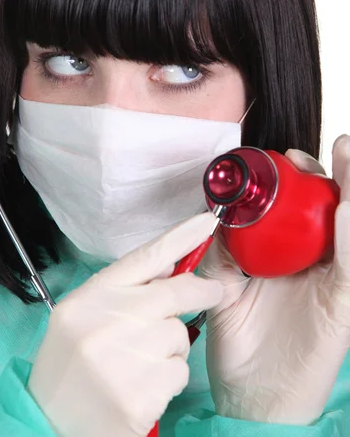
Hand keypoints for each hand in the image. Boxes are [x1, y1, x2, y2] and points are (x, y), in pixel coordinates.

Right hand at [28, 212, 222, 436]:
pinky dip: (169, 379)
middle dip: (201, 290)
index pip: (144, 258)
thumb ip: (123, 287)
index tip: (207, 223)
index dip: (181, 236)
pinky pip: (178, 372)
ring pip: (179, 335)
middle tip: (214, 292)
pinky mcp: (139, 397)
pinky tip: (142, 387)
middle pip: (173, 292)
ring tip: (139, 362)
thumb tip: (170, 264)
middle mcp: (105, 323)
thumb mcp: (83, 314)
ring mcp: (122, 360)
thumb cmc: (70, 363)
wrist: (48, 423)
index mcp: (90, 298)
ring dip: (171, 346)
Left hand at [199, 135, 349, 424]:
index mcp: (294, 259)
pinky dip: (348, 237)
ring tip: (347, 153)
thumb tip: (213, 216)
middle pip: (337, 211)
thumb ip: (221, 253)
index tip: (286, 158)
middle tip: (320, 151)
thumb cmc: (242, 343)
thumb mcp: (223, 286)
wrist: (250, 397)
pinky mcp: (341, 309)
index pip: (307, 209)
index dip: (302, 180)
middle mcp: (319, 266)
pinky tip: (346, 209)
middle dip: (332, 175)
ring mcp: (334, 285)